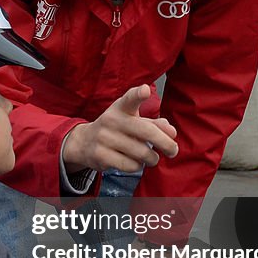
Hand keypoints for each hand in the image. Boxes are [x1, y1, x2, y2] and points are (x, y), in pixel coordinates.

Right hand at [62, 85, 177, 173]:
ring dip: (152, 159)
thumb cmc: (117, 129)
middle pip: (147, 132)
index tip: (145, 90)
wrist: (84, 142)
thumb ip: (154, 124)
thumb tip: (171, 132)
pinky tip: (135, 162)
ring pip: (142, 153)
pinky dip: (138, 166)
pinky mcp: (101, 156)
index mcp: (121, 107)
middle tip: (173, 151)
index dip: (138, 94)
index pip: (130, 99)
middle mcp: (111, 120)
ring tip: (150, 157)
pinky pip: (131, 165)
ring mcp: (104, 138)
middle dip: (166, 144)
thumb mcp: (132, 120)